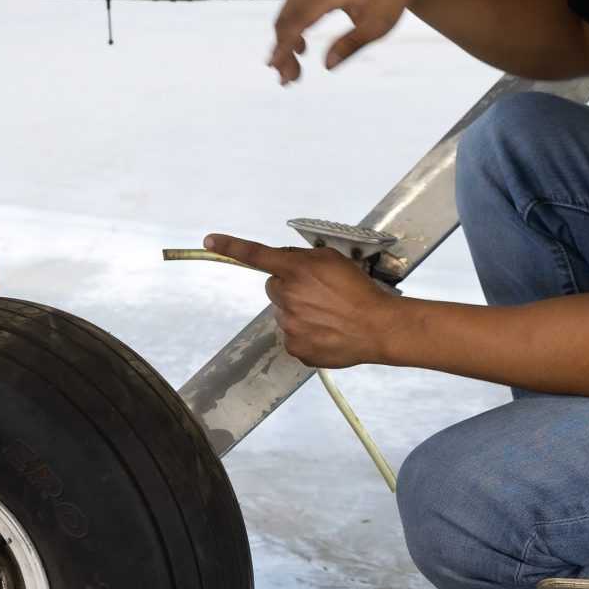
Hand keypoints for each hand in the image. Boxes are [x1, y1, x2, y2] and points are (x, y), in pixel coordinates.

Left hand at [202, 234, 402, 368]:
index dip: (230, 246)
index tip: (209, 240)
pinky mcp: (295, 347)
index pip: (256, 255)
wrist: (378, 328)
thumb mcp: (333, 260)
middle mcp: (287, 297)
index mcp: (296, 271)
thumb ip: (304, 259)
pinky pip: (292, 336)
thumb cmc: (360, 292)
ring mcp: (289, 325)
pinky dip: (306, 333)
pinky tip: (326, 330)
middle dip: (290, 287)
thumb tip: (285, 262)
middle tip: (318, 293)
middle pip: (274, 287)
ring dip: (299, 311)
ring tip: (328, 314)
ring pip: (283, 312)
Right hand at [268, 0, 434, 83]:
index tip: (277, 69)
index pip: (297, 22)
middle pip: (286, 19)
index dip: (284, 48)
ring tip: (293, 69)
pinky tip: (301, 47)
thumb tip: (327, 66)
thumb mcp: (377, 26)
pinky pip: (294, 7)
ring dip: (285, 42)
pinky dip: (292, 28)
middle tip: (289, 79)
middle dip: (283, 50)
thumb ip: (351, 45)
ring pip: (287, 14)